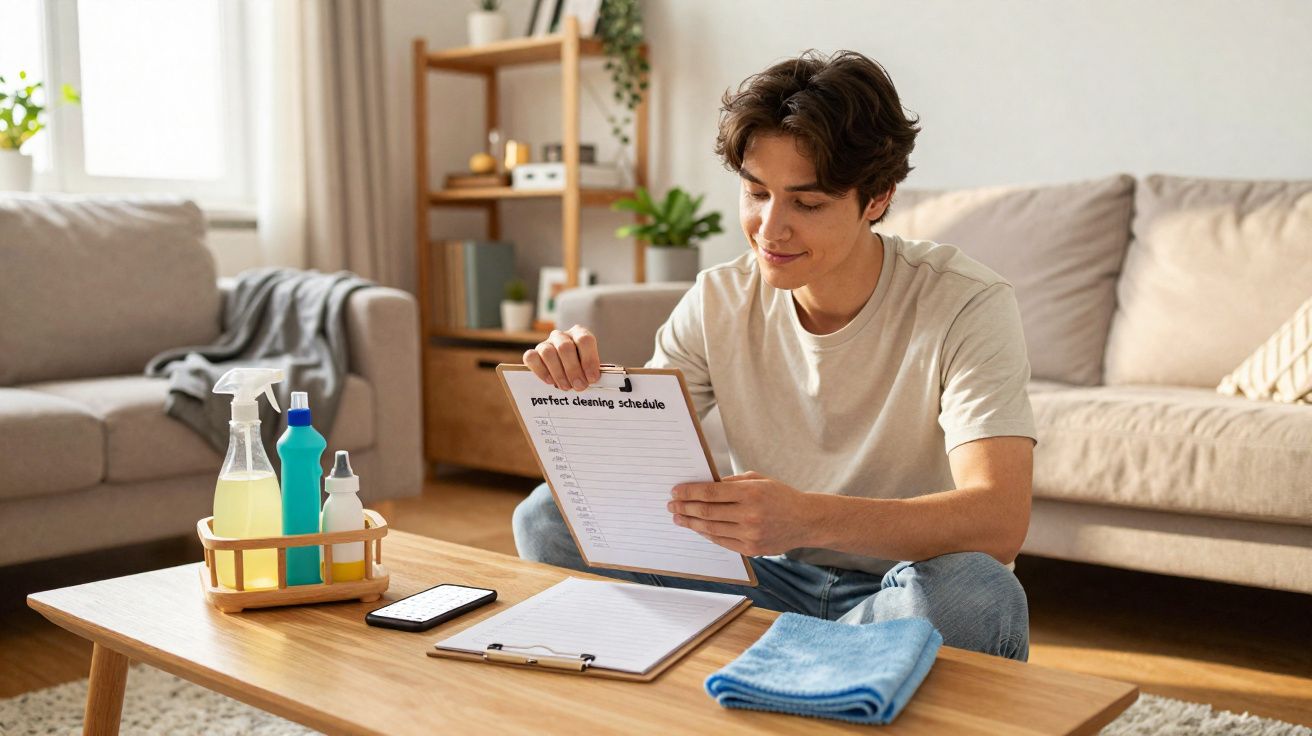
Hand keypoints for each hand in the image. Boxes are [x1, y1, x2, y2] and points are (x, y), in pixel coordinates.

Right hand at [523, 325, 600, 390]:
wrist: (567, 371)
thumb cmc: (582, 369)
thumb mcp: (590, 367)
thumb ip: (591, 371)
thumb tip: (591, 380)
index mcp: (579, 333)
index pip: (584, 340)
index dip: (589, 359)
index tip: (592, 378)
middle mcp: (561, 336)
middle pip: (565, 347)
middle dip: (573, 370)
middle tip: (579, 386)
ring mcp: (545, 343)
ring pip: (547, 352)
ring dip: (558, 373)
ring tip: (566, 387)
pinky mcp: (533, 353)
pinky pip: (531, 358)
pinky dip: (540, 371)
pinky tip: (550, 381)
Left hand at [668, 471, 813, 555]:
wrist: (805, 521)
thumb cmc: (781, 496)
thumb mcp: (758, 480)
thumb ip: (732, 483)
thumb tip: (704, 485)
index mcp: (751, 493)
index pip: (711, 493)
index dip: (689, 492)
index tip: (676, 491)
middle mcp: (750, 515)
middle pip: (707, 512)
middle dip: (685, 508)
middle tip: (672, 505)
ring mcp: (750, 534)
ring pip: (711, 529)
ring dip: (691, 523)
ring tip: (679, 517)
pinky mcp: (751, 549)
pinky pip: (722, 542)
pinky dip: (706, 534)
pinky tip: (697, 528)